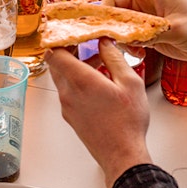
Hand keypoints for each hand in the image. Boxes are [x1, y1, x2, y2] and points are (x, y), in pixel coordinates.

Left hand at [46, 39, 151, 187]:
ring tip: (100, 63)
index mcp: (80, 81)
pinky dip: (78, 82)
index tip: (70, 31)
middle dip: (69, 51)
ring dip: (76, 67)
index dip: (60, 38)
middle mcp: (68, 93)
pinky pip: (68, 92)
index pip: (55, 52)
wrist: (122, 155)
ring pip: (63, 78)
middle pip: (57, 64)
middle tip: (85, 43)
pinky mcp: (71, 117)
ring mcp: (67, 107)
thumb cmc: (127, 123)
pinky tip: (99, 83)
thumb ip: (115, 58)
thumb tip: (106, 43)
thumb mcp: (130, 83)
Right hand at [82, 0, 186, 81]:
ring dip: (117, 33)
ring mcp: (145, 17)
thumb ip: (157, 31)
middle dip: (108, 16)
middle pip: (113, 2)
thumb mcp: (181, 29)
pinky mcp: (147, 33)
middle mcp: (145, 2)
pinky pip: (126, 35)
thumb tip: (135, 35)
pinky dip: (126, 44)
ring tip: (130, 46)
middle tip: (110, 32)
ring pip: (118, 21)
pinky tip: (138, 52)